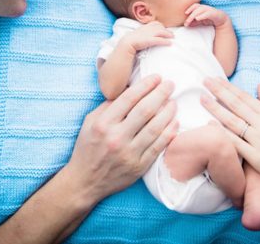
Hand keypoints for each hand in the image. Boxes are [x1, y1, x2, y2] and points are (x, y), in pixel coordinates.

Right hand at [67, 75, 177, 200]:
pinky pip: (158, 147)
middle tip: (170, 84)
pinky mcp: (138, 167)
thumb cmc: (87, 147)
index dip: (145, 85)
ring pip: (155, 128)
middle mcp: (116, 137)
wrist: (85, 181)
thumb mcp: (90, 122)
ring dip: (168, 112)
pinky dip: (169, 133)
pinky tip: (175, 122)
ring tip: (174, 102)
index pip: (128, 98)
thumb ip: (108, 106)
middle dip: (160, 94)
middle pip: (145, 110)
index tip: (156, 77)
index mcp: (103, 124)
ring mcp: (129, 153)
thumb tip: (130, 89)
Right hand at [122, 21, 172, 52]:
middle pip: (160, 27)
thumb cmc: (131, 40)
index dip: (161, 26)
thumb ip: (142, 34)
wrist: (127, 43)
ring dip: (168, 34)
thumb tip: (144, 37)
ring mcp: (149, 34)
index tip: (164, 29)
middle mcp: (148, 29)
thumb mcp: (137, 34)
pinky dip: (166, 41)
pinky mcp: (149, 40)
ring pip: (161, 32)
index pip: (155, 23)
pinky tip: (170, 43)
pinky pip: (160, 40)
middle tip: (172, 34)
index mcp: (145, 27)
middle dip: (166, 30)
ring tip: (173, 37)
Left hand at [184, 3, 229, 27]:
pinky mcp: (214, 13)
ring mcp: (210, 10)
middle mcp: (205, 7)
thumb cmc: (210, 19)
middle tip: (186, 23)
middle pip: (196, 7)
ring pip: (201, 10)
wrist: (222, 20)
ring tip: (190, 20)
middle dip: (190, 14)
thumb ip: (194, 22)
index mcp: (202, 8)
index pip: (195, 6)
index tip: (185, 13)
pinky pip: (207, 13)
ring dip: (194, 15)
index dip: (190, 8)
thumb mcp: (201, 21)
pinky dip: (201, 16)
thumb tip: (187, 24)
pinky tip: (197, 18)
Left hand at [201, 78, 259, 189]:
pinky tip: (210, 125)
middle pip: (236, 105)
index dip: (228, 87)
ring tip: (202, 99)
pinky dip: (223, 134)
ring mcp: (258, 141)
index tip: (215, 79)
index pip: (244, 97)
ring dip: (216, 109)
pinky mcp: (256, 157)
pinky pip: (236, 144)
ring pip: (233, 122)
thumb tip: (259, 86)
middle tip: (205, 81)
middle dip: (219, 92)